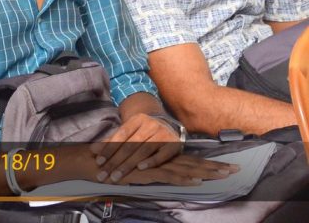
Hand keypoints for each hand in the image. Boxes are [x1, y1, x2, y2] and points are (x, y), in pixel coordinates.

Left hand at [90, 113, 182, 181]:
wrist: (168, 125)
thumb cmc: (144, 131)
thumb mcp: (130, 131)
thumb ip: (113, 140)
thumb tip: (93, 151)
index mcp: (137, 119)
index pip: (120, 134)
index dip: (109, 147)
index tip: (98, 161)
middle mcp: (150, 124)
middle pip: (130, 145)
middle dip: (115, 161)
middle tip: (103, 174)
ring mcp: (162, 133)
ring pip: (142, 150)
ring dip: (128, 165)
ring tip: (116, 176)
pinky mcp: (173, 144)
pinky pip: (160, 155)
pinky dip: (150, 162)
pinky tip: (140, 169)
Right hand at [117, 153, 239, 186]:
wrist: (102, 162)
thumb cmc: (122, 167)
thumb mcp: (143, 170)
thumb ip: (157, 171)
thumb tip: (172, 176)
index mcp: (167, 160)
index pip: (193, 162)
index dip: (211, 164)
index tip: (228, 166)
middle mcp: (165, 160)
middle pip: (196, 163)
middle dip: (217, 167)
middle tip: (237, 169)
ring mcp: (159, 165)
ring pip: (188, 168)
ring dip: (207, 171)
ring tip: (224, 174)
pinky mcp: (150, 172)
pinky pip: (171, 175)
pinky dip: (184, 178)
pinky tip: (197, 180)